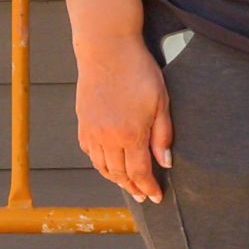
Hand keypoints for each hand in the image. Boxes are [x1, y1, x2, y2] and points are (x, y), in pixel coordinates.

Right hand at [76, 33, 172, 204]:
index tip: (156, 197)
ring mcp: (91, 131)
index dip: (148, 187)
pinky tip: (108, 165)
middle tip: (143, 196)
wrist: (106, 51)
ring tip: (127, 185)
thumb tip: (166, 163)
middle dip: (132, 188)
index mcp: (130, 135)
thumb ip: (163, 136)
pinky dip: (99, 163)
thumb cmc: (138, 73)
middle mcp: (107, 138)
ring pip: (101, 166)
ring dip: (115, 179)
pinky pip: (89, 152)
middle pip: (119, 174)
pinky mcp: (82, 122)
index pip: (139, 172)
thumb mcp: (161, 103)